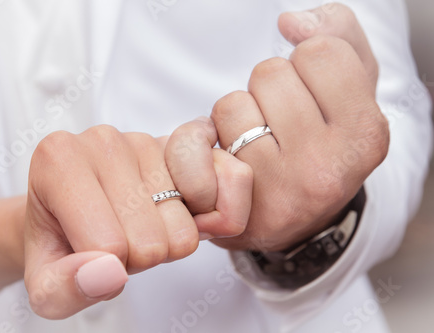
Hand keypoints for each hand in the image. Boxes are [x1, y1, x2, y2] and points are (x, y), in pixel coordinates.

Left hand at [24, 125, 251, 318]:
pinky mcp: (182, 144)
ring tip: (137, 226)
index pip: (109, 247)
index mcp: (58, 160)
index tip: (89, 252)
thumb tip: (108, 273)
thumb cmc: (61, 242)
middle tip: (115, 240)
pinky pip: (227, 186)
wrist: (76, 213)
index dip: (105, 271)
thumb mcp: (44, 284)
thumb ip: (64, 288)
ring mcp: (147, 139)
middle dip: (137, 258)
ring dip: (165, 243)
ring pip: (185, 231)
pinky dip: (211, 220)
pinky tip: (178, 212)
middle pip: (151, 241)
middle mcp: (103, 139)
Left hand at [168, 3, 388, 251]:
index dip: (305, 62)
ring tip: (258, 138)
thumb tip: (290, 22)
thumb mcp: (351, 86)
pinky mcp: (240, 206)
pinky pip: (204, 135)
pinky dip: (213, 136)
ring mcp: (281, 189)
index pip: (319, 52)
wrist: (299, 218)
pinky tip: (233, 157)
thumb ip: (337, 34)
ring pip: (233, 104)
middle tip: (280, 119)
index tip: (310, 90)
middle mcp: (329, 167)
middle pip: (270, 74)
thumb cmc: (324, 142)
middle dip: (268, 87)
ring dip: (238, 112)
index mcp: (366, 133)